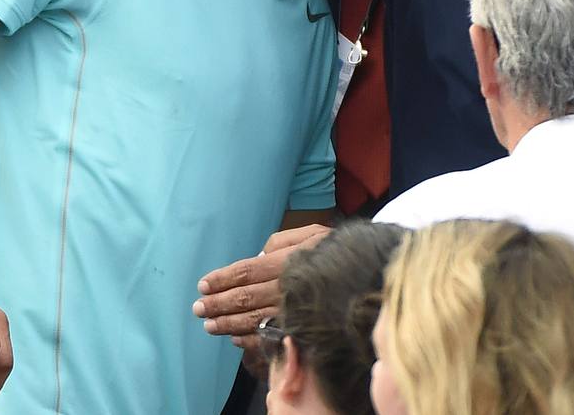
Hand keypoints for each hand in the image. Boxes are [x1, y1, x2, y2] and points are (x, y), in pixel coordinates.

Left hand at [193, 224, 331, 339]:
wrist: (374, 272)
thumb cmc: (337, 250)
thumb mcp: (312, 233)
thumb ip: (281, 242)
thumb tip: (257, 255)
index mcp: (288, 261)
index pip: (246, 271)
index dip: (222, 279)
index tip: (203, 286)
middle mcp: (289, 287)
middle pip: (245, 297)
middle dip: (218, 304)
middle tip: (199, 309)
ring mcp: (296, 311)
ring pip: (254, 320)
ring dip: (228, 324)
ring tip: (210, 325)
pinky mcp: (303, 329)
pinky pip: (272, 337)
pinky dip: (251, 340)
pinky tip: (236, 339)